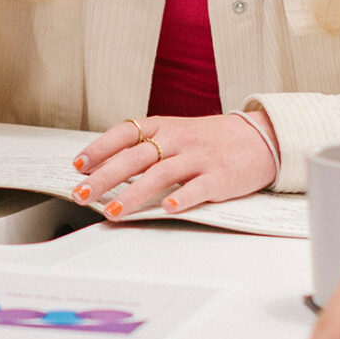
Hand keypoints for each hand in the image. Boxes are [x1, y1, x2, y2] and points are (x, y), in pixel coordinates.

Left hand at [70, 111, 278, 218]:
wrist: (260, 137)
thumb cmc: (211, 139)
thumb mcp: (176, 133)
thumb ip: (145, 146)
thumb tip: (105, 166)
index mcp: (163, 126)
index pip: (124, 134)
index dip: (99, 149)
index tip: (79, 166)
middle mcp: (178, 139)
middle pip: (134, 158)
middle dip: (104, 178)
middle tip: (83, 195)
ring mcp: (198, 158)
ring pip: (160, 175)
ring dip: (133, 195)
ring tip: (113, 212)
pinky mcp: (219, 177)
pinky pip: (197, 188)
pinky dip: (181, 198)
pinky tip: (167, 208)